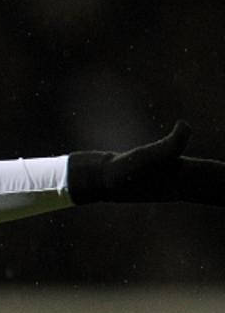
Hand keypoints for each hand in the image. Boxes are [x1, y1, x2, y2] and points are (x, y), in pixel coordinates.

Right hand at [68, 120, 224, 204]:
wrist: (99, 180)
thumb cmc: (122, 170)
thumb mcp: (145, 155)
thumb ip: (170, 143)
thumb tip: (186, 125)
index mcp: (188, 182)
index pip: (223, 182)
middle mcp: (188, 185)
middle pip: (222, 187)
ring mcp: (181, 182)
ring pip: (216, 185)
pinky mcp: (172, 175)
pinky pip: (204, 178)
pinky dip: (217, 177)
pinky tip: (219, 175)